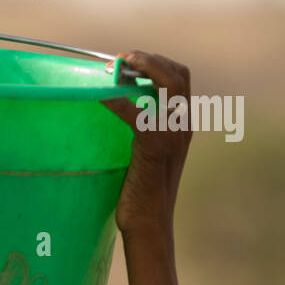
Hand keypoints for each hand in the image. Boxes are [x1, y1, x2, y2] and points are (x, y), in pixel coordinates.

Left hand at [102, 52, 192, 236]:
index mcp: (183, 127)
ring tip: (115, 68)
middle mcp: (183, 127)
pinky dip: (117, 99)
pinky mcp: (154, 146)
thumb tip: (121, 108)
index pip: (180, 79)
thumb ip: (144, 131)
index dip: (157, 64)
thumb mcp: (147, 157)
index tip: (132, 62)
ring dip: (139, 68)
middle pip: (177, 73)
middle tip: (122, 60)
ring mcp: (172, 135)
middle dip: (149, 59)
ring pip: (165, 82)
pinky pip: (136, 110)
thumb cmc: (142, 195)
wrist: (149, 226)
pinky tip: (100, 96)